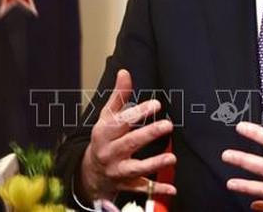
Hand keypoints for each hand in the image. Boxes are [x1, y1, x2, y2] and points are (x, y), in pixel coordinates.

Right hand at [78, 69, 176, 201]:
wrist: (91, 172)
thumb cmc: (103, 138)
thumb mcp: (106, 117)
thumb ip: (118, 96)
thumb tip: (125, 72)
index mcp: (105, 133)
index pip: (122, 121)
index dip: (138, 113)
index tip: (156, 104)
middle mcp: (110, 152)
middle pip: (130, 143)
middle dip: (149, 134)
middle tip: (168, 125)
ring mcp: (118, 170)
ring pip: (136, 168)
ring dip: (154, 163)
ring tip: (172, 158)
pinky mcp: (127, 185)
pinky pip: (142, 189)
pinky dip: (157, 190)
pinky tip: (172, 189)